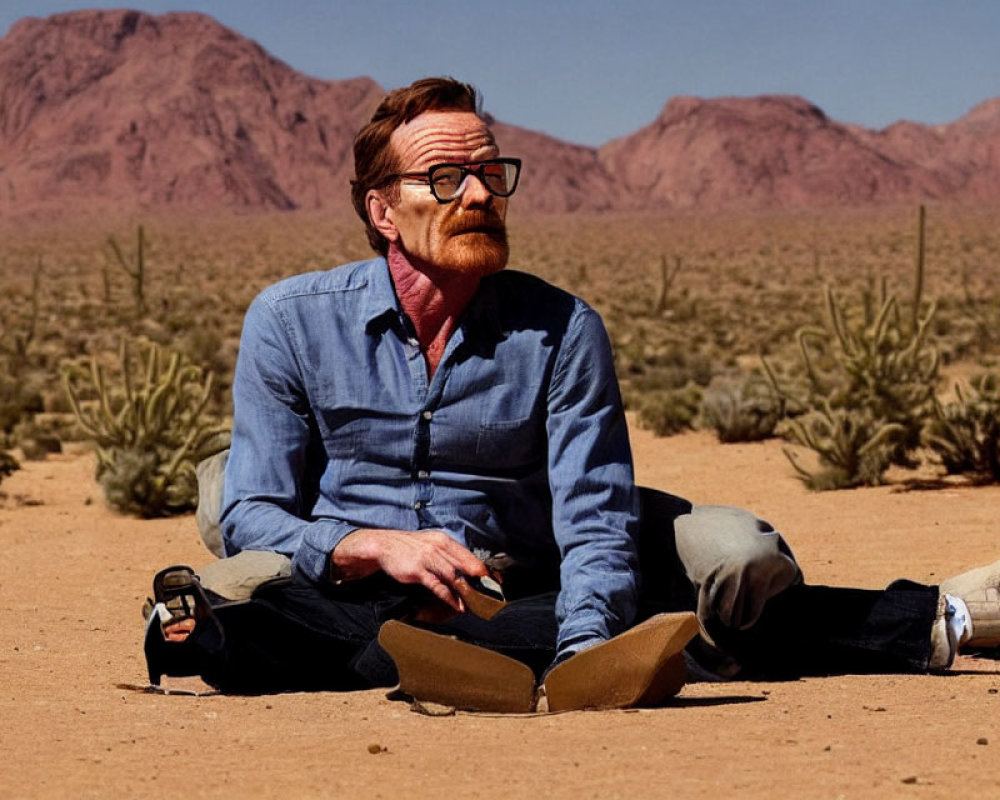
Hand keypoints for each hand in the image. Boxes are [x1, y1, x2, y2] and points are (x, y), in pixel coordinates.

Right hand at [331, 528, 487, 611]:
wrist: (384, 545)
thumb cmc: (410, 547)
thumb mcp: (431, 544)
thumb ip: (448, 555)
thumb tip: (466, 568)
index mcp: (444, 540)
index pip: (469, 556)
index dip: (483, 569)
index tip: (495, 580)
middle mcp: (438, 547)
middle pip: (465, 566)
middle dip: (479, 582)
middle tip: (490, 594)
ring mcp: (428, 558)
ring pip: (453, 576)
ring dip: (466, 591)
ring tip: (476, 603)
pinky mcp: (418, 571)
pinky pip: (437, 585)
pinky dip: (449, 596)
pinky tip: (457, 604)